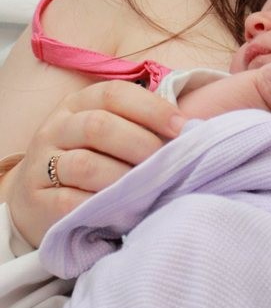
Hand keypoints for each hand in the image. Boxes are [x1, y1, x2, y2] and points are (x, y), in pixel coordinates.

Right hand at [6, 80, 184, 246]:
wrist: (40, 201)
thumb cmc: (93, 163)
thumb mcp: (112, 135)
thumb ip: (144, 126)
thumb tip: (195, 127)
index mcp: (79, 104)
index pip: (115, 94)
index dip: (153, 109)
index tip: (184, 128)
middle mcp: (56, 128)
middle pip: (99, 126)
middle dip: (142, 144)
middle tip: (168, 164)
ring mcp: (41, 164)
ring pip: (85, 165)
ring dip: (125, 178)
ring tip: (148, 190)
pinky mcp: (37, 201)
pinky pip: (71, 202)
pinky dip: (102, 207)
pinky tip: (124, 213)